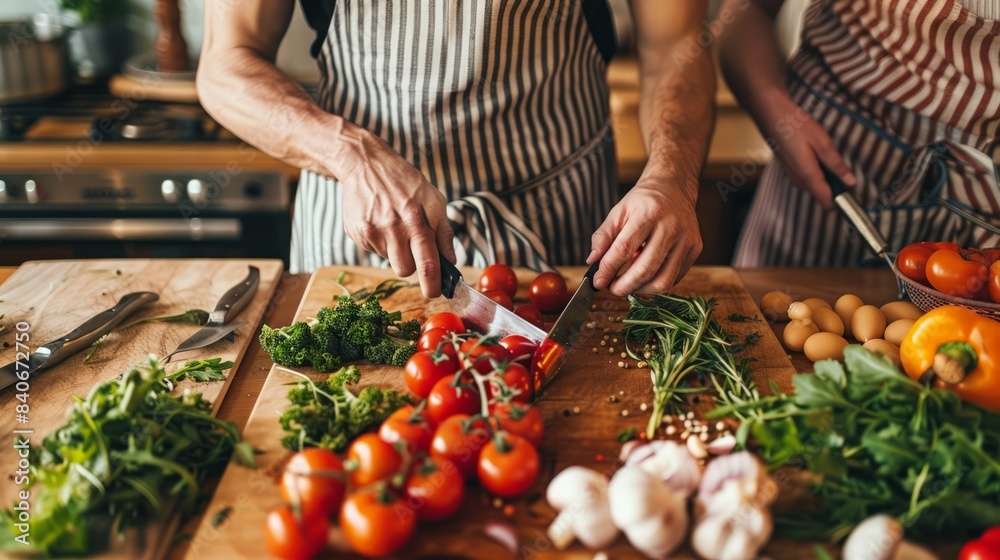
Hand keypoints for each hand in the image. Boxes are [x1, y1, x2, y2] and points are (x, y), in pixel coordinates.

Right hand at [337, 130, 455, 297]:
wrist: (366, 163)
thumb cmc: (405, 181)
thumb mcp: (434, 200)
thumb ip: (444, 233)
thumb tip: (451, 260)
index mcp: (417, 221)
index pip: (428, 265)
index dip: (433, 285)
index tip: (436, 292)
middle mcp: (394, 228)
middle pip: (405, 271)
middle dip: (413, 268)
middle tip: (414, 255)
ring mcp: (373, 231)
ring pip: (389, 261)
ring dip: (396, 252)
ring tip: (396, 228)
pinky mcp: (357, 232)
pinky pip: (374, 250)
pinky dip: (381, 242)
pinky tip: (381, 221)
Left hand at [588, 182, 702, 295]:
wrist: (674, 187)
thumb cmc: (643, 201)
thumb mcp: (618, 212)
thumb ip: (603, 236)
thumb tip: (592, 261)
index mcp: (648, 212)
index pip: (625, 249)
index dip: (608, 269)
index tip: (598, 282)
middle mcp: (671, 226)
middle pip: (646, 269)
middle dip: (625, 286)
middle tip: (613, 289)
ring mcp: (687, 239)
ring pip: (663, 280)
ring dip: (641, 290)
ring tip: (629, 285)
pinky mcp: (696, 248)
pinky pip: (675, 278)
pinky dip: (657, 283)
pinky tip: (646, 276)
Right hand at [762, 99, 855, 208]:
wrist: (768, 112)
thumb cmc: (793, 124)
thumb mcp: (822, 142)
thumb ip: (836, 164)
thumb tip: (850, 181)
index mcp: (807, 174)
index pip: (825, 201)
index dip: (840, 201)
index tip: (851, 192)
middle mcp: (797, 178)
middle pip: (819, 193)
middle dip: (834, 186)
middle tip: (843, 167)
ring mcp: (790, 173)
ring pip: (812, 184)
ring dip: (825, 176)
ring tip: (830, 157)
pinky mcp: (788, 166)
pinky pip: (805, 176)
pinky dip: (816, 170)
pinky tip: (817, 154)